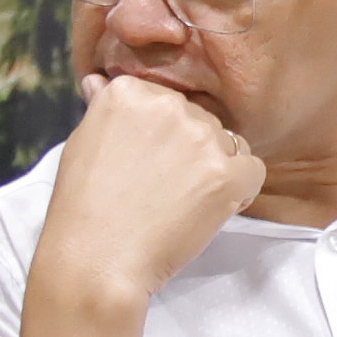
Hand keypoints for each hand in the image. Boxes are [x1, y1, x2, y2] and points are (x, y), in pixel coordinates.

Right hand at [33, 71, 262, 313]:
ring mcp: (201, 138)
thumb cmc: (84, 205)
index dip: (164, 136)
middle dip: (191, 151)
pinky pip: (253, 170)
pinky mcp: (228, 172)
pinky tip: (210, 208)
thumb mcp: (83, 143)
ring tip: (183, 200)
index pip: (168, 102)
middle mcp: (167, 105)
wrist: (97, 256)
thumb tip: (99, 80)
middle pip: (202, 120)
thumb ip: (104, 110)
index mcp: (129, 91)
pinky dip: (241, 190)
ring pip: (230, 143)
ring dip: (217, 168)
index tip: (146, 162)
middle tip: (164, 187)